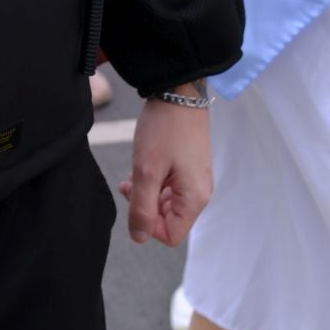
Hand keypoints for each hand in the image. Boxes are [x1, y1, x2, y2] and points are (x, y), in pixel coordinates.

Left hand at [119, 94, 212, 246]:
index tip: (134, 199)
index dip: (148, 226)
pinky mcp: (188, 166)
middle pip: (168, 219)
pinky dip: (153, 180)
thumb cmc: (164, 130)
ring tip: (134, 172)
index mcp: (195, 198)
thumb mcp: (147, 171)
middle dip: (145, 205)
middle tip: (130, 183)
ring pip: (165, 202)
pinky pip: (168, 186)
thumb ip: (142, 208)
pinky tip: (141, 165)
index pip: (171, 235)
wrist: (177, 91)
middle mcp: (199, 192)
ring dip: (146, 192)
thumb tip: (139, 238)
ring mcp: (195, 178)